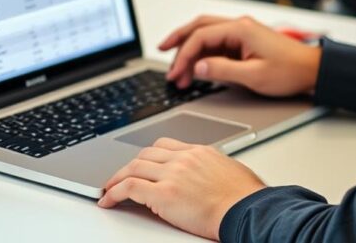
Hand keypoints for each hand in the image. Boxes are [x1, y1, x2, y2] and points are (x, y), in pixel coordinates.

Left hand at [98, 138, 264, 239]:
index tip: (140, 165)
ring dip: (117, 179)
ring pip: (133, 167)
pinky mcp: (164, 194)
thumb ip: (210, 168)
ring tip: (109, 189)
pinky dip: (114, 192)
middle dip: (129, 166)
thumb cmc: (245, 198)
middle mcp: (184, 158)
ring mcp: (172, 174)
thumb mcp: (229, 171)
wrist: (247, 209)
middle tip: (119, 178)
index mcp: (200, 152)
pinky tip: (108, 200)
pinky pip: (129, 187)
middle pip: (145, 154)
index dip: (147, 156)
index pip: (164, 145)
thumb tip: (206, 177)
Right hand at [160, 15, 321, 95]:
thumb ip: (222, 70)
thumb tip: (198, 67)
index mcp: (240, 30)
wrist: (312, 70)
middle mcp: (239, 26)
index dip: (184, 55)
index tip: (175, 73)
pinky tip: (196, 65)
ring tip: (178, 68)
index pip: (201, 37)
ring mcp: (242, 33)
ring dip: (190, 48)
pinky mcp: (245, 42)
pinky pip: (217, 43)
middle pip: (199, 27)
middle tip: (162, 53)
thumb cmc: (289, 71)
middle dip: (178, 40)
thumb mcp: (254, 76)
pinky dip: (203, 52)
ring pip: (207, 33)